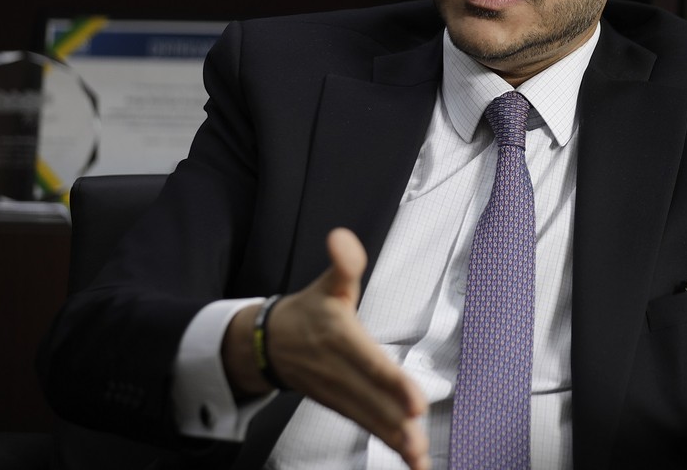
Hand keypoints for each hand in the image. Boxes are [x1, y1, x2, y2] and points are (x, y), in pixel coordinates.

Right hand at [224, 228, 429, 469]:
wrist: (267, 343)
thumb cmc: (308, 311)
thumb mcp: (327, 284)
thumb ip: (344, 264)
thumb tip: (342, 238)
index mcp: (341, 339)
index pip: (370, 363)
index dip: (391, 383)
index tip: (414, 401)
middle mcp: (340, 371)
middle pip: (371, 399)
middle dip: (395, 421)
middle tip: (418, 439)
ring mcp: (340, 394)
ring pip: (370, 419)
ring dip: (394, 439)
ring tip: (418, 457)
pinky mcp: (343, 406)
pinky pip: (367, 426)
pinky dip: (389, 444)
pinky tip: (414, 460)